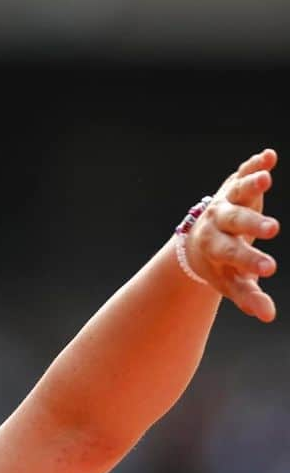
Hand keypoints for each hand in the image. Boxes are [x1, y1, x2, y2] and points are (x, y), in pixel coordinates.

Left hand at [184, 147, 278, 321]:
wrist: (199, 239)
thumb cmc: (220, 264)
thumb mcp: (230, 281)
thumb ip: (248, 296)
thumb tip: (268, 316)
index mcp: (214, 247)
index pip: (232, 255)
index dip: (250, 262)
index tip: (270, 269)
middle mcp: (217, 222)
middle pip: (233, 223)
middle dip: (252, 225)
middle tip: (273, 230)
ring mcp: (225, 201)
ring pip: (235, 192)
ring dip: (250, 185)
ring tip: (265, 178)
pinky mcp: (234, 185)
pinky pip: (242, 172)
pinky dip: (254, 163)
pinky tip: (268, 156)